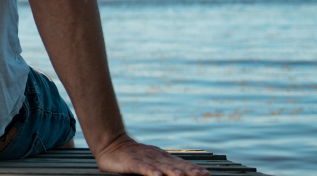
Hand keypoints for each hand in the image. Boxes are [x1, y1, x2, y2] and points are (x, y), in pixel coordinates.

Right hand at [93, 135, 209, 175]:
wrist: (110, 144)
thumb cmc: (131, 156)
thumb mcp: (150, 161)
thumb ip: (163, 167)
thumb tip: (181, 173)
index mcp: (161, 157)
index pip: (181, 163)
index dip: (194, 169)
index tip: (206, 174)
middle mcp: (156, 157)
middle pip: (175, 165)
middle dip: (189, 171)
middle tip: (202, 175)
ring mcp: (144, 159)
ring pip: (161, 166)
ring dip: (173, 172)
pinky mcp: (131, 162)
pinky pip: (142, 168)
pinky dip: (150, 172)